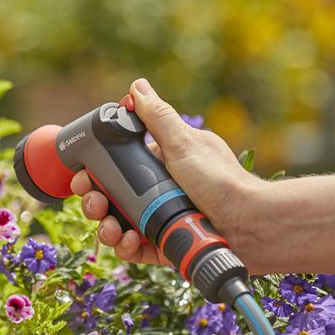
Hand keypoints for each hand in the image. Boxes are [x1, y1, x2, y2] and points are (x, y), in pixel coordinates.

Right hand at [71, 78, 263, 265]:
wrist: (251, 226)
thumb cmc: (220, 180)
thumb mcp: (184, 143)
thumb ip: (157, 116)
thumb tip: (136, 86)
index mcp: (159, 165)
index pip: (116, 166)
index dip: (94, 172)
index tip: (83, 176)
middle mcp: (156, 192)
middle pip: (110, 198)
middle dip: (94, 202)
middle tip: (94, 203)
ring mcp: (159, 220)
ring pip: (118, 224)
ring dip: (105, 227)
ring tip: (110, 227)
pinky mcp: (164, 246)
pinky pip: (135, 249)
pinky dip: (126, 247)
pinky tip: (128, 241)